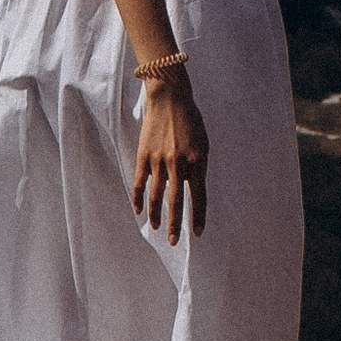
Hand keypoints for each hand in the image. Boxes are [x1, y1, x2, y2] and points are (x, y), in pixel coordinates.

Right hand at [133, 70, 207, 243]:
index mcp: (197, 161)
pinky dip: (138, 199)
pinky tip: (138, 211)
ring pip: (155, 196)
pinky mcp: (144, 155)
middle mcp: (178, 164)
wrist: (169, 99)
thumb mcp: (203, 144)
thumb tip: (191, 190)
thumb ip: (198, 168)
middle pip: (176, 202)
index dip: (199, 217)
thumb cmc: (190, 120)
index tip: (198, 233)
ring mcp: (159, 160)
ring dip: (155, 215)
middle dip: (176, 225)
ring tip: (156, 228)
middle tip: (174, 241)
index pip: (199, 197)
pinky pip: (139, 183)